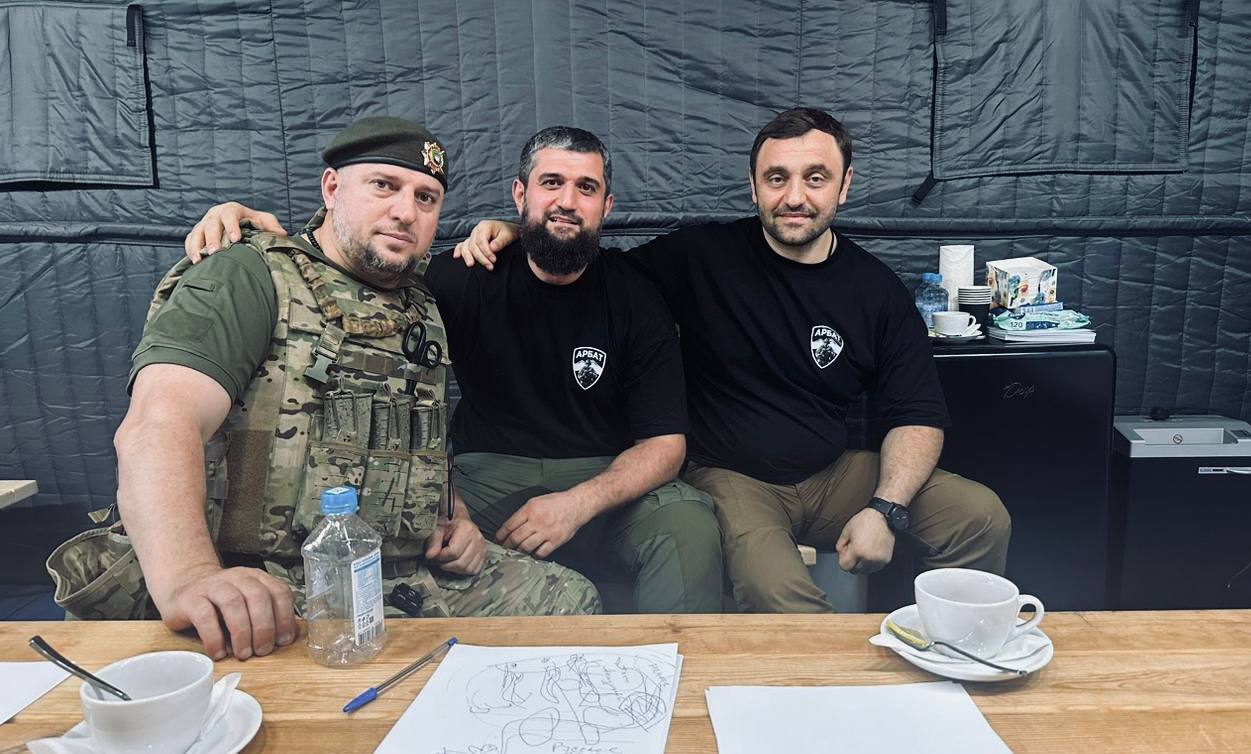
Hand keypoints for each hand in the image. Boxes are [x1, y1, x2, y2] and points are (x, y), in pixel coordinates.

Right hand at [154, 564, 296, 660]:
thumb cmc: (221, 602)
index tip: (284, 640)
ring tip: (244, 653)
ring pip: (233, 603)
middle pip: (258, 597)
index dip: (284, 617)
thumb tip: (289, 635)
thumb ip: (267, 614)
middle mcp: (237, 577)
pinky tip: (219, 652)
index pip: (279, 592)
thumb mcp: (248, 603)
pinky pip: (205, 616)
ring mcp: (212, 586)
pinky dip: (214, 637)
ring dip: (242, 632)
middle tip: (263, 650)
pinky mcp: (190, 599)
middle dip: (264, 627)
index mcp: (256, 578)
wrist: (184, 587)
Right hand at [185, 202, 287, 262]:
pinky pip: (190, 240)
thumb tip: (282, 234)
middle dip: (213, 239)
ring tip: (200, 259)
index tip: (235, 238)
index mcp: (232, 210)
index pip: (230, 215)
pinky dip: (190, 250)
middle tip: (216, 252)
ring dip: (197, 246)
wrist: (237, 223)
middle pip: (211, 225)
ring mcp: (203, 224)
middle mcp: (215, 215)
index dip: (232, 226)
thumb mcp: (263, 221)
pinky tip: (194, 262)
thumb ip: (271, 225)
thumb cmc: (251, 222)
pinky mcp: (196, 234)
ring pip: (197, 233)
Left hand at [425, 516, 486, 574]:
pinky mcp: (483, 554)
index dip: (440, 557)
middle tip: (439, 558)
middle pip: (461, 563)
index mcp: (467, 529)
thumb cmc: (448, 522)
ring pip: (467, 569)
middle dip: (446, 564)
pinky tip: (456, 562)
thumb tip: (430, 555)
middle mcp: (477, 538)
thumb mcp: (437, 528)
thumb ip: (433, 541)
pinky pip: (475, 570)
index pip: (453, 552)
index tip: (434, 554)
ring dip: (454, 568)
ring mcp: (482, 547)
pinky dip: (464, 570)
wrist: (457, 518)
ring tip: (447, 560)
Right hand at [451, 220, 518, 269]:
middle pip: (473, 245)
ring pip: (466, 247)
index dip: (486, 252)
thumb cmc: (508, 232)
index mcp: (484, 226)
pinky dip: (459, 251)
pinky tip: (457, 257)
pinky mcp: (471, 241)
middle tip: (490, 266)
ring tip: (471, 265)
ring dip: (468, 256)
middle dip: (480, 257)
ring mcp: (472, 236)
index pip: (481, 241)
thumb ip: (500, 242)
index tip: (494, 260)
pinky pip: (462, 245)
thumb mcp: (508, 235)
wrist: (508, 231)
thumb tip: (492, 248)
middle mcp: (476, 230)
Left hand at [496, 491, 587, 558]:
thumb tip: (510, 527)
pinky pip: (540, 553)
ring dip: (519, 551)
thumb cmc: (556, 502)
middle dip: (507, 545)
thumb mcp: (536, 501)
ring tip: (517, 551)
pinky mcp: (556, 541)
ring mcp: (547, 532)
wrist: (576, 505)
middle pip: (516, 538)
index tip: (498, 540)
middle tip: (505, 548)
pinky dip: (534, 555)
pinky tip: (533, 552)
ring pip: (526, 547)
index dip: (501, 535)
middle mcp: (537, 521)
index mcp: (530, 509)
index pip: (509, 525)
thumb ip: (523, 513)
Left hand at [836, 508, 896, 574]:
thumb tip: (840, 553)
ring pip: (865, 571)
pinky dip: (870, 563)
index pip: (845, 567)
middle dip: (852, 562)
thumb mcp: (847, 530)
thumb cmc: (866, 521)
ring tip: (863, 549)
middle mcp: (869, 558)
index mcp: (858, 551)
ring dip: (861, 563)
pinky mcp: (886, 559)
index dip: (843, 559)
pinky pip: (874, 568)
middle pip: (854, 570)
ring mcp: (879, 560)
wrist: (884, 517)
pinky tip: (870, 552)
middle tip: (854, 549)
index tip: (845, 552)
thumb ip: (840, 545)